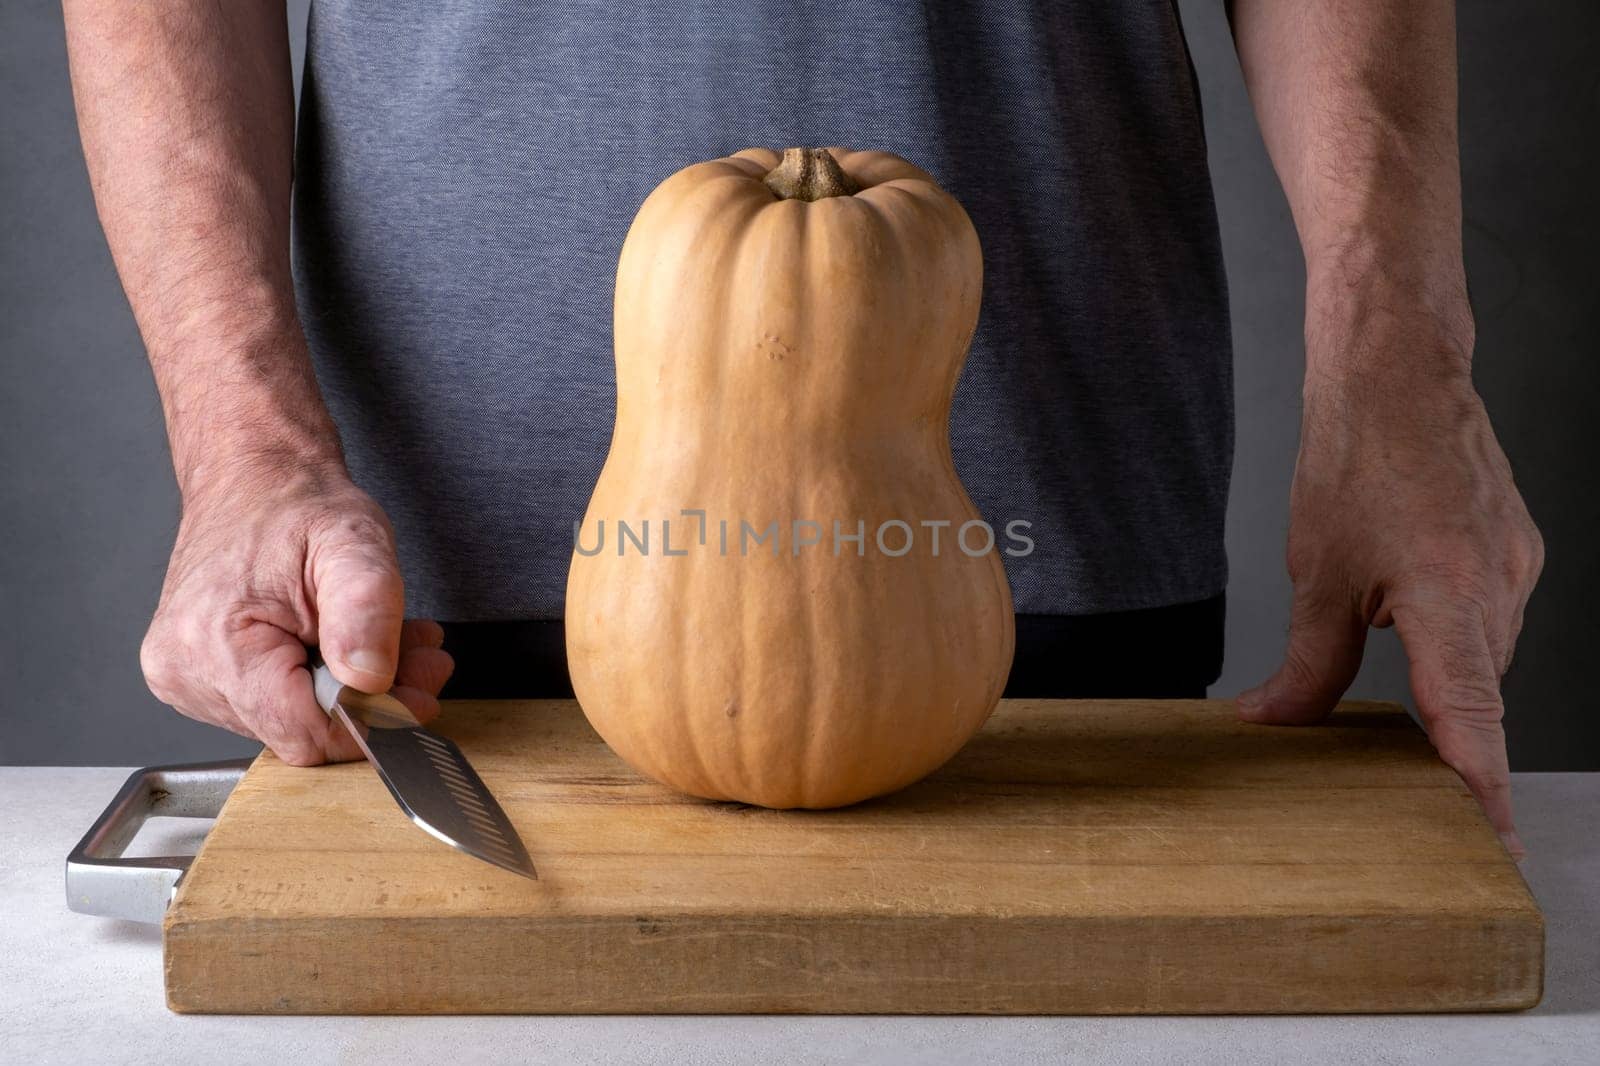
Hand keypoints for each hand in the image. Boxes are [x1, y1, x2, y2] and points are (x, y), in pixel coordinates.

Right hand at [140, 463, 453, 764]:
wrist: (253, 476)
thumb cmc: (297, 501)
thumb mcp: (354, 544)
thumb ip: (366, 613)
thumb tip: (370, 682)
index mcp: (214, 645)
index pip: (305, 734)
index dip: (371, 719)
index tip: (415, 687)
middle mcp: (185, 672)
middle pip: (303, 731)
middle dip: (370, 700)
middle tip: (419, 654)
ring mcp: (185, 679)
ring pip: (294, 723)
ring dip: (351, 690)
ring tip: (388, 639)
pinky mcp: (196, 678)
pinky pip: (276, 705)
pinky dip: (322, 682)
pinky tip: (345, 645)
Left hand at [1238, 357, 1542, 856]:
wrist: (1398, 372)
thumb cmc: (1356, 456)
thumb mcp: (1316, 572)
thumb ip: (1307, 662)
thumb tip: (1277, 720)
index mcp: (1450, 598)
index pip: (1471, 719)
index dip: (1480, 788)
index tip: (1491, 841)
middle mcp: (1498, 587)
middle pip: (1475, 696)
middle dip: (1446, 742)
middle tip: (1404, 787)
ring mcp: (1515, 567)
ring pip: (1479, 658)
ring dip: (1443, 680)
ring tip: (1391, 678)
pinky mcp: (1516, 549)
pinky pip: (1488, 619)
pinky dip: (1452, 638)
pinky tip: (1412, 621)